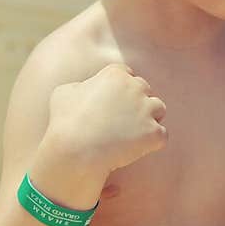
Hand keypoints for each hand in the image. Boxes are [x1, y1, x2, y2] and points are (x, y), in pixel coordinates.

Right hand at [47, 62, 166, 176]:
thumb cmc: (65, 123)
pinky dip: (152, 143)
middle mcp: (135, 87)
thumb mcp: (63, 93)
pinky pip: (161, 135)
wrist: (76, 151)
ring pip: (158, 109)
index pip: (127, 75)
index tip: (113, 104)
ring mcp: (147, 109)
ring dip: (148, 120)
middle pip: (145, 91)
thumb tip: (85, 89)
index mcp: (115, 74)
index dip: (121, 90)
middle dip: (136, 104)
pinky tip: (136, 149)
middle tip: (121, 122)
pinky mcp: (154, 133)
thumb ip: (80, 86)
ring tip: (131, 135)